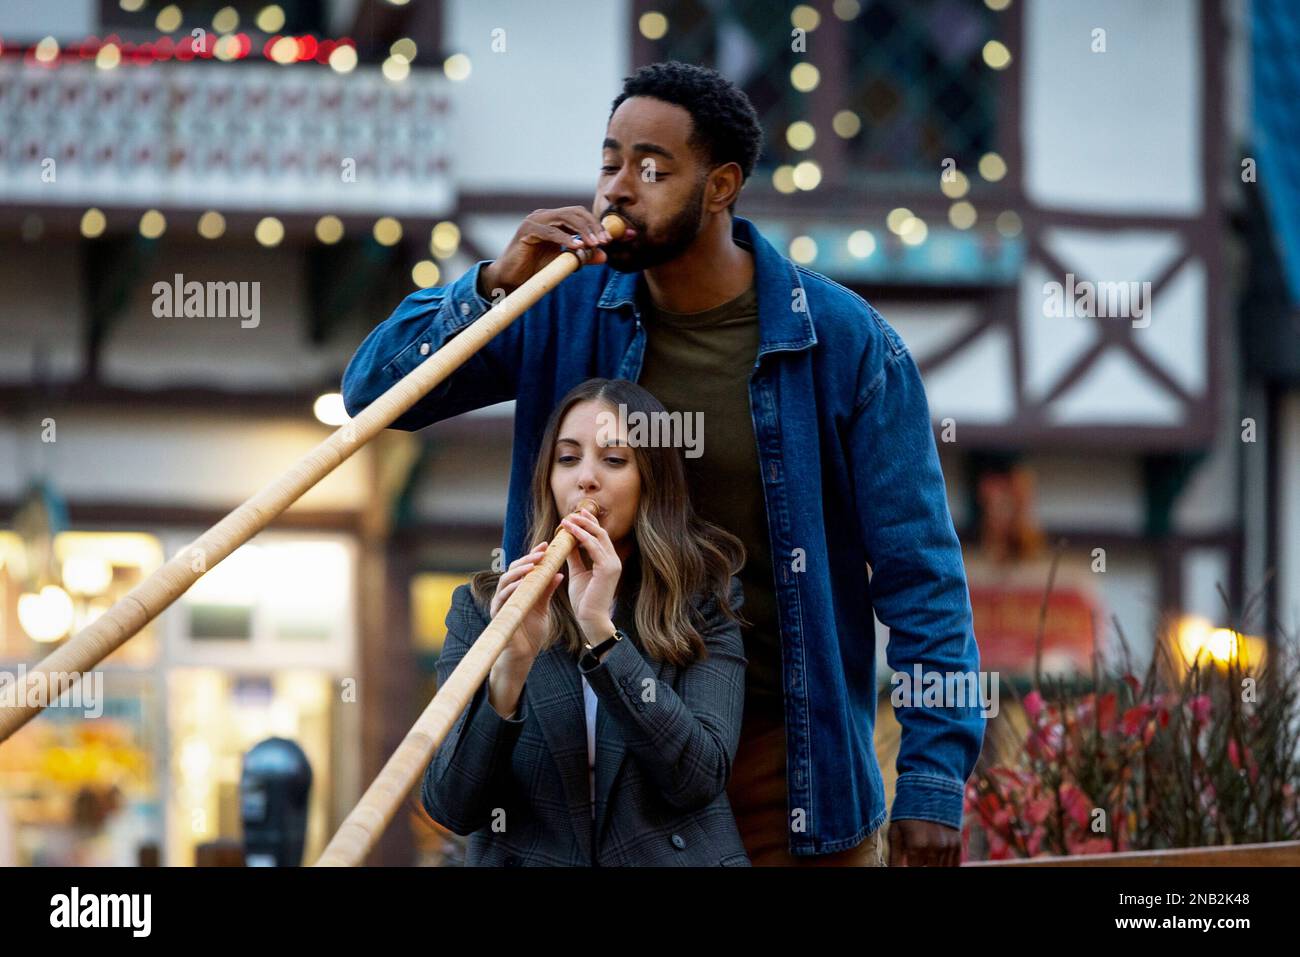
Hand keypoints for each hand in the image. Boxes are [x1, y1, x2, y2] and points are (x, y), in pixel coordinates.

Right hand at [478, 207, 633, 296]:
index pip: (580, 215)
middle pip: (575, 212)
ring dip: (582, 231)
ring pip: (564, 218)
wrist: (510, 278)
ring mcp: (535, 220)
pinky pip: (549, 231)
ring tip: (594, 244)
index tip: (611, 239)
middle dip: (593, 226)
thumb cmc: (534, 269)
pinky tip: (575, 247)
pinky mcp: (526, 230)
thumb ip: (582, 257)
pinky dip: (564, 238)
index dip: (597, 225)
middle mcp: (544, 216)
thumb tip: (605, 256)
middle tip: (605, 241)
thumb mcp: (563, 262)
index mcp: (554, 220)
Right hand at [489, 542, 563, 669]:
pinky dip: (511, 589)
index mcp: (520, 589)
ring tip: (532, 564)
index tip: (547, 545)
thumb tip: (559, 573)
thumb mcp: (543, 607)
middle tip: (542, 553)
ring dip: (519, 571)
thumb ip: (547, 590)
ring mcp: (501, 603)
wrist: (523, 655)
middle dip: (527, 559)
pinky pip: (502, 598)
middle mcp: (508, 593)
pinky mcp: (498, 614)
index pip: (525, 567)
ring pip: (505, 580)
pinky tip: (522, 584)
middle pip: (514, 569)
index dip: (534, 555)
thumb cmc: (531, 632)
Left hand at [558, 508, 620, 641]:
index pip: (600, 537)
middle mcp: (613, 560)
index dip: (589, 524)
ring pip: (598, 537)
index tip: (575, 515)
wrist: (590, 619)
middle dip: (586, 520)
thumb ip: (574, 557)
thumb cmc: (584, 600)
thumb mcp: (577, 573)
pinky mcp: (607, 569)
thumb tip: (566, 543)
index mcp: (608, 561)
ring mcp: (612, 564)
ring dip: (582, 526)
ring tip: (567, 520)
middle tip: (571, 513)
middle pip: (601, 533)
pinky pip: (594, 547)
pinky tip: (570, 531)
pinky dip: (581, 537)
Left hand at [887, 819, 961, 866]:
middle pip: (927, 868)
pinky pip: (953, 865)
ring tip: (925, 846)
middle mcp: (935, 847)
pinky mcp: (957, 844)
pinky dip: (945, 862)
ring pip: (940, 868)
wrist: (930, 791)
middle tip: (916, 849)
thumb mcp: (895, 832)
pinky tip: (936, 853)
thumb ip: (894, 857)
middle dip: (919, 862)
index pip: (912, 869)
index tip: (907, 858)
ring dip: (932, 862)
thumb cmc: (907, 813)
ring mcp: (948, 846)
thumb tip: (893, 872)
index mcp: (917, 844)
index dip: (909, 863)